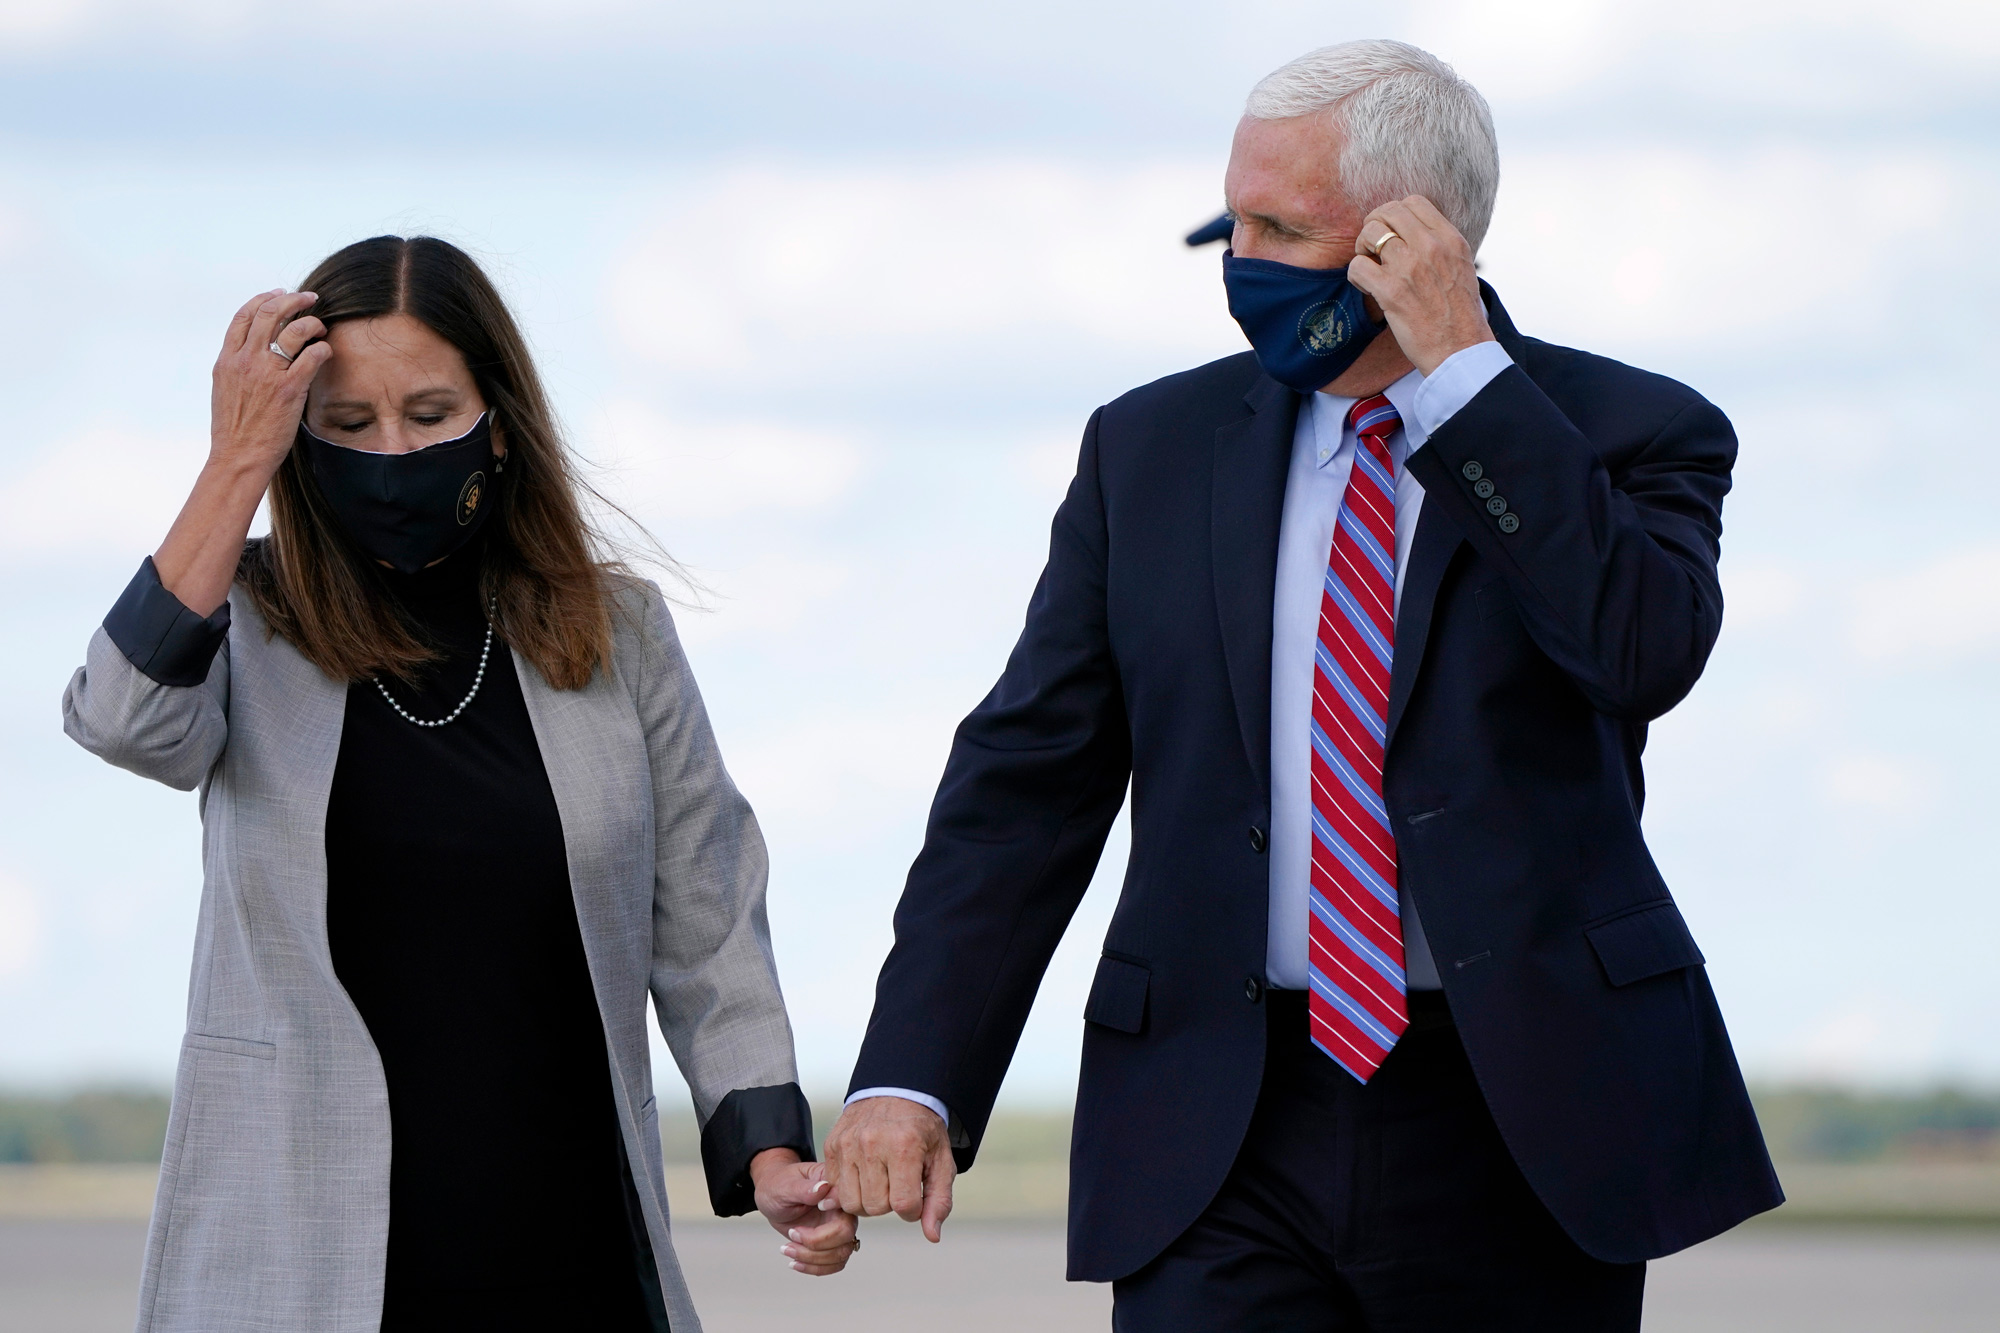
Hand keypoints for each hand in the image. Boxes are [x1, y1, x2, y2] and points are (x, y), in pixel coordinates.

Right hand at [153, 290, 332, 615]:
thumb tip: (253, 353)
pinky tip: (327, 351)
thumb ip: (238, 369)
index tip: (278, 294)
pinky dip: (322, 348)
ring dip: (311, 322)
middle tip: (310, 298)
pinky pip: (312, 355)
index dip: (263, 299)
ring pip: (292, 329)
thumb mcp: (226, 392)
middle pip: (268, 313)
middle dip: (292, 300)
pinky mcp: (288, 389)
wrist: (237, 459)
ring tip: (321, 326)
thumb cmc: (235, 432)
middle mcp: (244, 361)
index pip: (242, 316)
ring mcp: (266, 373)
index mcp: (226, 360)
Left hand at [750, 1149, 858, 1275]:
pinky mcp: (833, 1243)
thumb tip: (822, 1188)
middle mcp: (842, 1208)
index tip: (817, 1207)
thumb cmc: (778, 1185)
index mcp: (835, 1185)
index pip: (847, 1201)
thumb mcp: (785, 1186)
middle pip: (846, 1233)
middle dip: (816, 1242)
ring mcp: (839, 1227)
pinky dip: (815, 1268)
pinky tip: (796, 1261)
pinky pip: (836, 1263)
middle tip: (792, 1234)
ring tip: (787, 1249)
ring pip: (842, 1253)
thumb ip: (804, 1188)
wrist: (772, 1196)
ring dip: (812, 1258)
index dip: (834, 1209)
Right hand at [821, 1096, 954, 1242]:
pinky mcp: (832, 1145)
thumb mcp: (941, 1162)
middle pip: (875, 1207)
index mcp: (904, 1147)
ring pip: (852, 1203)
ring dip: (868, 1199)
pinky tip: (864, 1173)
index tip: (915, 1193)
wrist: (896, 1092)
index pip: (904, 1205)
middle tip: (897, 1182)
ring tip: (880, 1179)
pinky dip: (850, 1188)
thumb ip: (939, 1201)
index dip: (913, 1208)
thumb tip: (932, 1235)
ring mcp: (848, 1144)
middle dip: (890, 1203)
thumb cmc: (922, 1131)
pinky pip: (835, 1188)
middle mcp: (872, 1144)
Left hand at [1344, 196, 1493, 375]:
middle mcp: (1431, 247)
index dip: (1394, 215)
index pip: (1413, 202)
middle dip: (1374, 227)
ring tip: (1370, 268)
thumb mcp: (1461, 266)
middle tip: (1373, 249)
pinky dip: (1356, 276)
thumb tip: (1412, 231)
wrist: (1460, 349)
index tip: (1392, 234)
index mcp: (1450, 239)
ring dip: (1362, 249)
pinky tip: (1367, 288)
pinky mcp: (1392, 292)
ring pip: (1370, 233)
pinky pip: (1357, 266)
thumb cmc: (1458, 313)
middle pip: (1387, 212)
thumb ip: (1440, 245)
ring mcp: (1410, 268)